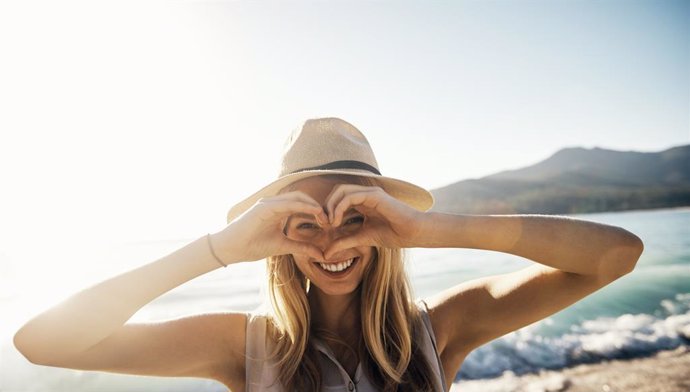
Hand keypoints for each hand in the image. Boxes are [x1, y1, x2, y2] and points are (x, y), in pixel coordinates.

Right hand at [214, 192, 328, 262]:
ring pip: (297, 197)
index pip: (302, 204)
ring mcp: (268, 203)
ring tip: (324, 217)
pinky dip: (302, 206)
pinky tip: (314, 212)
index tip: (328, 223)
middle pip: (302, 198)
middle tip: (330, 220)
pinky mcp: (264, 207)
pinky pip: (287, 203)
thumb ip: (301, 247)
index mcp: (279, 210)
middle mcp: (274, 203)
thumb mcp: (283, 246)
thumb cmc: (253, 246)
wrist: (232, 249)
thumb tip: (320, 254)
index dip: (317, 211)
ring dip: (313, 205)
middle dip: (318, 207)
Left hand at [323, 184, 426, 258]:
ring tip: (330, 223)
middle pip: (336, 191)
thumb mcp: (362, 239)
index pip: (338, 198)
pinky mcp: (374, 195)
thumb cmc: (393, 235)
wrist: (412, 233)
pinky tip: (337, 221)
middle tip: (323, 223)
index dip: (327, 210)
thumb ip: (344, 242)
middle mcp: (365, 193)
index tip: (325, 227)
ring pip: (341, 190)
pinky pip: (350, 196)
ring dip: (331, 206)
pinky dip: (339, 207)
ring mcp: (369, 192)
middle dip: (326, 206)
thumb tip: (326, 254)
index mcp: (362, 201)